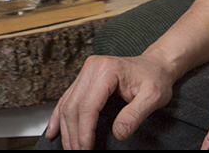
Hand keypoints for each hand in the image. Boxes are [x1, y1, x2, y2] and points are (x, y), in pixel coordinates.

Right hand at [44, 53, 175, 149]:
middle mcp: (92, 67)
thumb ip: (135, 114)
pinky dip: (58, 117)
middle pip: (73, 106)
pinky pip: (67, 99)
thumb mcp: (153, 97)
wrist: (156, 65)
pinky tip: (52, 131)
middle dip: (73, 134)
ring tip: (69, 149)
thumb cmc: (156, 78)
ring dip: (65, 129)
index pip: (88, 106)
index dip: (85, 131)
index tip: (86, 149)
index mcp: (107, 69)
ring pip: (67, 104)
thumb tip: (118, 132)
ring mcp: (86, 72)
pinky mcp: (84, 79)